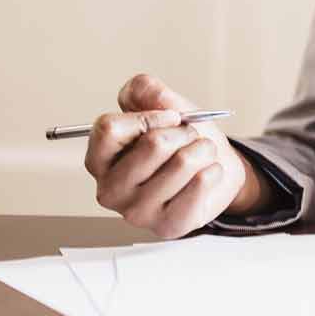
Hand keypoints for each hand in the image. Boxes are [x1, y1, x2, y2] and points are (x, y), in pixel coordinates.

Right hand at [85, 73, 257, 238]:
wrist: (215, 169)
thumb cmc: (184, 141)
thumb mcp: (165, 106)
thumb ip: (147, 90)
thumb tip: (139, 88)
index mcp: (99, 159)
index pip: (109, 128)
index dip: (148, 116)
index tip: (170, 117)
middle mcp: (110, 190)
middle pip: (153, 144)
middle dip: (184, 131)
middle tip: (188, 138)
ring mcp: (137, 212)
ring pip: (183, 162)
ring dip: (203, 149)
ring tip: (200, 155)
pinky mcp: (166, 226)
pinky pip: (200, 183)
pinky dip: (212, 170)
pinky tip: (206, 174)